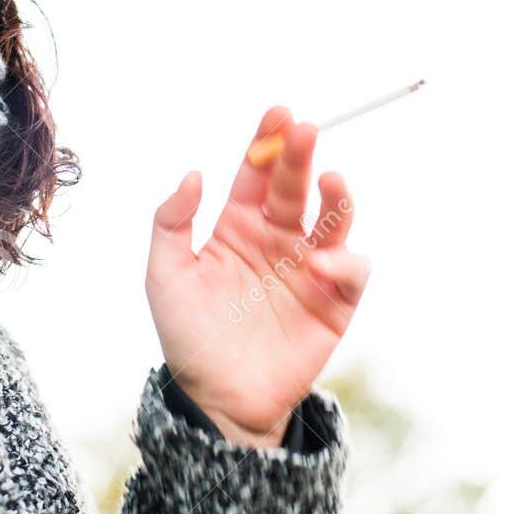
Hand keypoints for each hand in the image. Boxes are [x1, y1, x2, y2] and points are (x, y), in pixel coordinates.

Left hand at [145, 106, 371, 448]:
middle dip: (301, 155)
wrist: (216, 399)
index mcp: (238, 225)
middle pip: (295, 186)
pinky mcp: (334, 303)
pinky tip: (319, 265)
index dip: (267, 142)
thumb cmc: (187, 336)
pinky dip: (342, 262)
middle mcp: (278, 238)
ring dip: (336, 196)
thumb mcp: (164, 276)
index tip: (277, 114)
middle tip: (305, 130)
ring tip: (332, 179)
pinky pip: (349, 272)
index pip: (256, 173)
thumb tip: (194, 173)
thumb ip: (171, 222)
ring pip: (332, 219)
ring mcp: (308, 268)